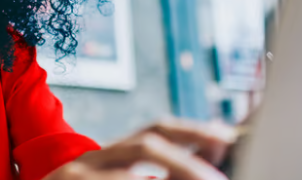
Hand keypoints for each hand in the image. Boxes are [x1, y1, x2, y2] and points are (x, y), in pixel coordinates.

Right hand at [44, 118, 236, 179]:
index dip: (193, 129)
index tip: (226, 137)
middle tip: (214, 179)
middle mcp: (94, 156)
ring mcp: (76, 174)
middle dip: (186, 160)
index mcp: (114, 152)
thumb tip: (210, 162)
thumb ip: (162, 174)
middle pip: (146, 143)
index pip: (157, 127)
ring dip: (167, 175)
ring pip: (128, 171)